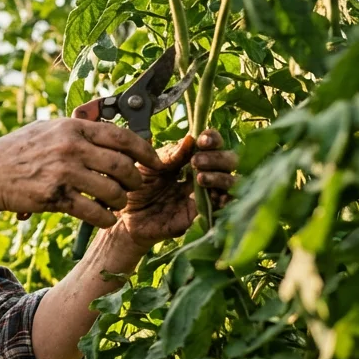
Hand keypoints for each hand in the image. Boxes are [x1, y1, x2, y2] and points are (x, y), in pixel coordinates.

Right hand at [0, 118, 160, 227]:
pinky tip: (105, 219)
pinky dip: (104, 218)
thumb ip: (77, 131)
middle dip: (135, 180)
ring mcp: (62, 172)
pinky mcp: (55, 196)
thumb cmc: (18, 152)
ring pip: (111, 190)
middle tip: (135, 187)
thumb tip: (110, 133)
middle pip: (121, 165)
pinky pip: (92, 211)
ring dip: (120, 201)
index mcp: (72, 127)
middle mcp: (70, 147)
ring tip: (117, 204)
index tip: (154, 161)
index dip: (144, 150)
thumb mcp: (48, 130)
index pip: (121, 136)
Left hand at [110, 129, 237, 249]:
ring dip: (220, 176)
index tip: (203, 140)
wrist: (128, 219)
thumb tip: (190, 139)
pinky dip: (225, 199)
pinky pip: (224, 206)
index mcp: (189, 159)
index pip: (212, 145)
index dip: (213, 139)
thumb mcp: (148, 167)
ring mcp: (205, 195)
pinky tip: (213, 196)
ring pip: (231, 182)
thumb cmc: (138, 189)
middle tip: (197, 161)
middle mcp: (203, 175)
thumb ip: (169, 155)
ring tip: (200, 178)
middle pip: (228, 161)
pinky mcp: (203, 215)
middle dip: (217, 157)